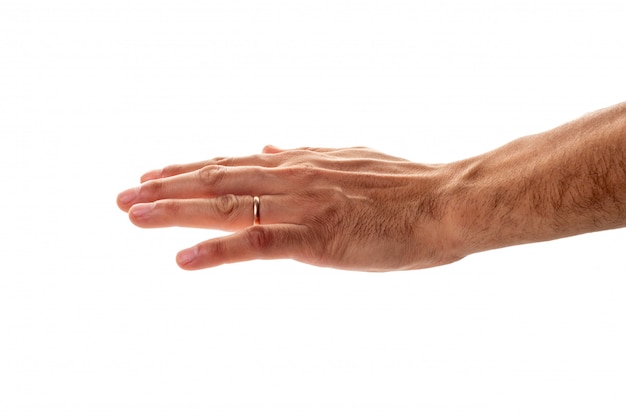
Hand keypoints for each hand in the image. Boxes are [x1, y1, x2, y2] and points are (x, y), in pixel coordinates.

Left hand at [117, 145, 461, 270]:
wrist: (447, 202)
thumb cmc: (408, 187)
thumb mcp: (351, 158)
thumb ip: (306, 154)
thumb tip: (270, 147)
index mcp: (302, 162)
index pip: (232, 164)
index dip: (189, 170)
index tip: (155, 175)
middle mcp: (294, 177)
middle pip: (217, 181)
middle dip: (166, 188)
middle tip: (124, 196)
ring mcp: (302, 206)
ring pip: (226, 206)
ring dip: (175, 211)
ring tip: (134, 215)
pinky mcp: (316, 239)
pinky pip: (257, 244)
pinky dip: (216, 251)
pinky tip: (182, 259)